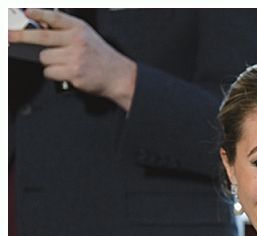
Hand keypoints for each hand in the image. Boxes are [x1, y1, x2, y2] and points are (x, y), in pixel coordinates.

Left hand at [9, 9, 136, 110]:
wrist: (118, 75)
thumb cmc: (100, 56)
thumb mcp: (86, 35)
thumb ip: (65, 30)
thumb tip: (39, 26)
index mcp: (78, 29)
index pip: (55, 18)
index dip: (39, 14)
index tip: (28, 12)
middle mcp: (76, 42)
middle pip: (41, 38)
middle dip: (21, 37)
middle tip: (10, 36)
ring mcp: (74, 58)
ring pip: (44, 58)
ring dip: (48, 62)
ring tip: (62, 62)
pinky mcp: (73, 73)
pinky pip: (50, 72)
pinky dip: (53, 74)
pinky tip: (65, 72)